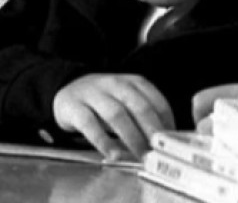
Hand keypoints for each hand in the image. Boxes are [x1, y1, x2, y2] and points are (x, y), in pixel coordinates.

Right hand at [53, 73, 173, 158]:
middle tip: (159, 150)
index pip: (155, 100)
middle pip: (138, 105)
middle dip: (151, 129)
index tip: (171, 141)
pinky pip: (89, 124)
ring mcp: (93, 94)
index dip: (166, 121)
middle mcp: (115, 84)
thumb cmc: (104, 102)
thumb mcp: (125, 101)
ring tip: (140, 155)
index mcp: (132, 82)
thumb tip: (165, 140)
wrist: (66, 90)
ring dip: (131, 137)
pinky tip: (112, 154)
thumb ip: (142, 115)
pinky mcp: (73, 107)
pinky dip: (102, 140)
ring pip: (116, 114)